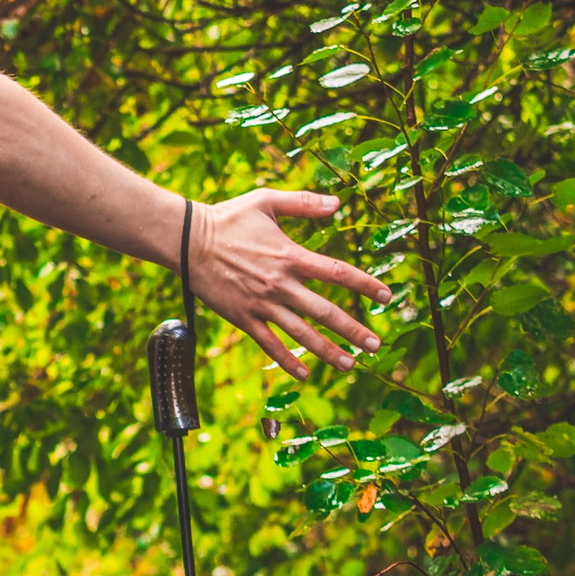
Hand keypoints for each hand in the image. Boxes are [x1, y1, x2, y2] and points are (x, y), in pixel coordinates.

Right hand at [187, 189, 390, 380]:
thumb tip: (339, 202)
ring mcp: (261, 304)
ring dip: (328, 351)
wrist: (186, 240)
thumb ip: (304, 202)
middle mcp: (280, 284)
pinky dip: (287, 361)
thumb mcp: (266, 201)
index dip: (365, 284)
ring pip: (301, 335)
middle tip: (375, 345)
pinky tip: (304, 374)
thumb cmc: (228, 218)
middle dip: (354, 331)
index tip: (387, 296)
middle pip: (326, 312)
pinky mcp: (243, 317)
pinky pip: (269, 344)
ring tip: (350, 364)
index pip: (337, 273)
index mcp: (290, 256)